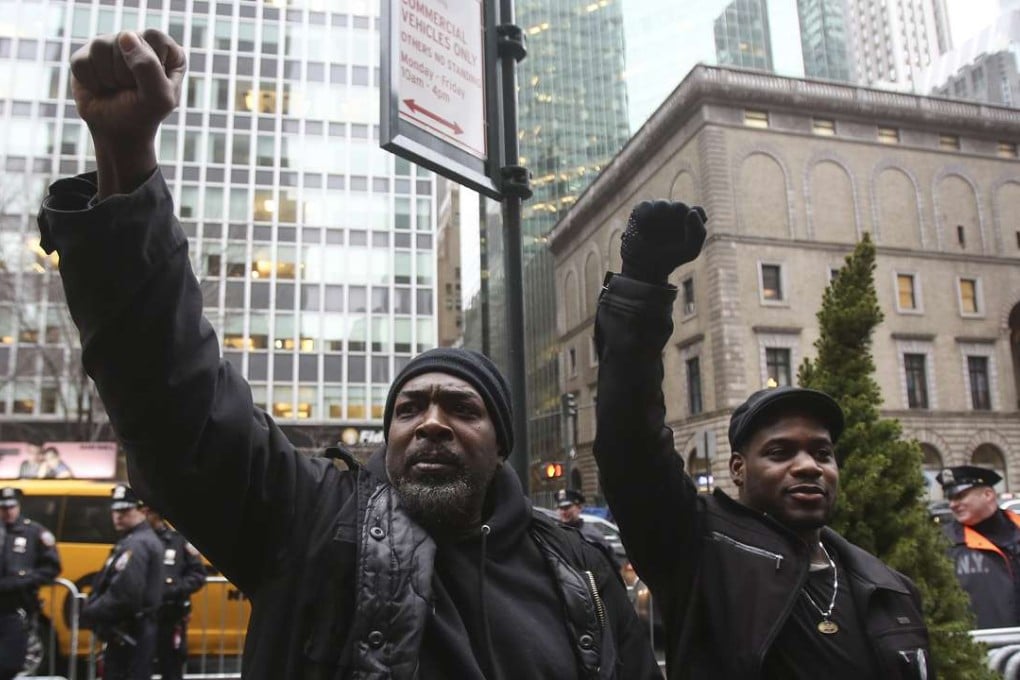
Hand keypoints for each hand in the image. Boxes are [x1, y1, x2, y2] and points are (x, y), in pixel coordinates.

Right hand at [70, 30, 185, 195]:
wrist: (118, 132)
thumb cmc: (144, 114)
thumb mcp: (158, 98)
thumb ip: (148, 67)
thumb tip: (125, 36)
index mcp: (166, 49)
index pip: (152, 36)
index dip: (149, 63)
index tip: (151, 84)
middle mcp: (138, 40)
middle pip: (124, 39)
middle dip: (126, 74)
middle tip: (132, 90)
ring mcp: (111, 45)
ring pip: (99, 46)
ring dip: (108, 78)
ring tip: (117, 88)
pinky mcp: (86, 55)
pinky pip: (81, 61)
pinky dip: (91, 82)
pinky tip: (101, 88)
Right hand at [620, 200, 707, 283]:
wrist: (646, 266)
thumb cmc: (670, 258)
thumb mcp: (691, 250)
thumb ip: (699, 232)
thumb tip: (692, 211)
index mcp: (690, 219)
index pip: (698, 211)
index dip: (693, 223)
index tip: (687, 237)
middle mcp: (675, 211)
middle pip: (680, 207)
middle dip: (675, 224)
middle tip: (667, 241)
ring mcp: (658, 207)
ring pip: (663, 205)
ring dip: (659, 223)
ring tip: (654, 237)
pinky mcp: (642, 208)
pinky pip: (647, 206)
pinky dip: (646, 220)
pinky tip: (644, 231)